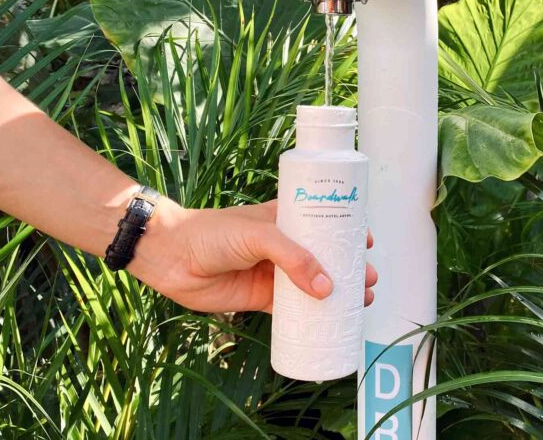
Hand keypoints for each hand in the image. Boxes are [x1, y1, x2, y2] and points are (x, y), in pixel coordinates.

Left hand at [130, 199, 377, 312]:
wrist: (172, 257)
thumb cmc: (212, 232)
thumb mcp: (259, 233)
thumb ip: (292, 258)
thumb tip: (326, 287)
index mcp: (285, 218)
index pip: (323, 222)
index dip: (347, 232)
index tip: (367, 243)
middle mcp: (283, 246)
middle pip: (325, 257)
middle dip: (351, 269)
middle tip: (370, 280)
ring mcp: (273, 273)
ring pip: (313, 286)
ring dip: (337, 295)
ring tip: (361, 302)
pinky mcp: (261, 299)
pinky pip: (292, 311)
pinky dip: (312, 318)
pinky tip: (330, 323)